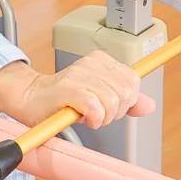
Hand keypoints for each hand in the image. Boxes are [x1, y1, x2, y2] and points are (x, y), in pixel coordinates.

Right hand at [0, 55, 154, 128]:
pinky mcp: (67, 89)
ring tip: (87, 115)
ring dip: (102, 117)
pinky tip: (83, 118)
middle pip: (126, 93)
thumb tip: (149, 105)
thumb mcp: (100, 99)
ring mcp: (78, 74)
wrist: (31, 99)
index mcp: (101, 60)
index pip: (133, 80)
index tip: (108, 106)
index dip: (125, 101)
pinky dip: (93, 119)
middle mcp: (91, 63)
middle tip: (97, 114)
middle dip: (115, 112)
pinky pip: (95, 108)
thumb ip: (126, 101)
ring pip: (112, 101)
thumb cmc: (64, 100)